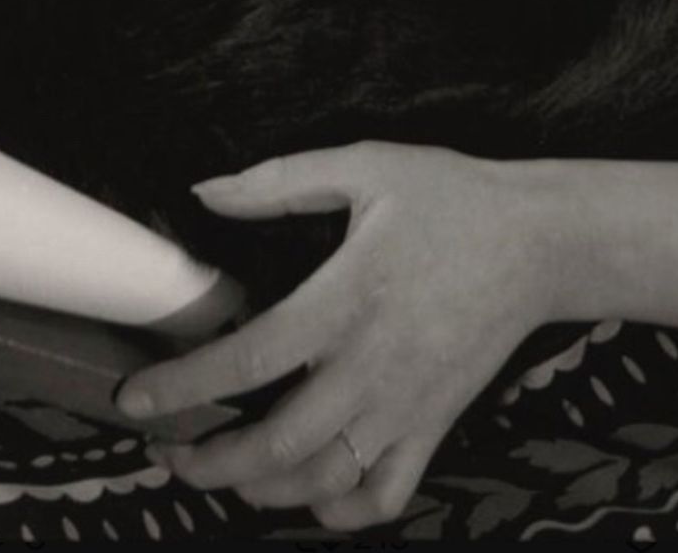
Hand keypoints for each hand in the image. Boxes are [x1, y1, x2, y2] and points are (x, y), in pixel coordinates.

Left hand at [116, 141, 553, 529]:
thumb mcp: (365, 166)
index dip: (185, 385)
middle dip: (211, 461)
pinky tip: (308, 492)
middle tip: (170, 453)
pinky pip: (384, 494)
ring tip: (223, 473)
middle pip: (278, 442)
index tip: (137, 401)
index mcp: (345, 299)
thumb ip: (279, 181)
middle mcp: (372, 365)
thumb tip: (205, 190)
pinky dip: (339, 510)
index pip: (248, 358)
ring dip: (261, 490)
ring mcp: (407, 405)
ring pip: (323, 479)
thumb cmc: (450, 197)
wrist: (541, 242)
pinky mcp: (436, 426)